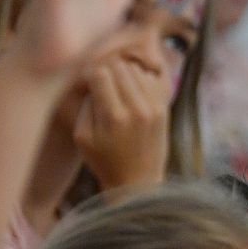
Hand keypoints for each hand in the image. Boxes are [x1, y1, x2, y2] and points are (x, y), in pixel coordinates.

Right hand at [72, 55, 170, 189]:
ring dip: (124, 75)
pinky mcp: (164, 110)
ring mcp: (154, 108)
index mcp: (113, 117)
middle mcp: (137, 109)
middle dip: (108, 72)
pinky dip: (140, 81)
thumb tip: (94, 78)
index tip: (89, 86)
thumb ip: (86, 104)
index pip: (100, 73)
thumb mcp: (82, 136)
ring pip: (136, 70)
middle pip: (120, 67)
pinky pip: (151, 80)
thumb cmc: (104, 160)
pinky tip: (132, 95)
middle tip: (103, 87)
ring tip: (118, 91)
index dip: (91, 76)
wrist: (138, 181)